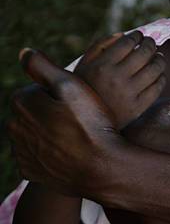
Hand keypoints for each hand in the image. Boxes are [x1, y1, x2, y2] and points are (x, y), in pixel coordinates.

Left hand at [8, 49, 121, 196]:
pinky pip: (37, 155)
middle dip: (53, 112)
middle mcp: (14, 127)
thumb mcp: (73, 87)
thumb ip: (45, 67)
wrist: (101, 168)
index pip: (37, 89)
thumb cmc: (91, 124)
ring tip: (78, 136)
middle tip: (81, 119)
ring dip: (51, 132)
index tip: (79, 102)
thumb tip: (24, 52)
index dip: (60, 93)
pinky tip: (69, 152)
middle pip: (35, 112)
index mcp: (22, 103)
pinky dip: (49, 152)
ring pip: (36, 133)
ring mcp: (21, 151)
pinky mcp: (29, 171)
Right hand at [74, 31, 165, 128]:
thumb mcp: (84, 65)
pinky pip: (157, 87)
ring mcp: (129, 93)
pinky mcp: (138, 107)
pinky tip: (159, 74)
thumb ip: (100, 46)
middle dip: (150, 44)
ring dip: (160, 59)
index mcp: (102, 65)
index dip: (136, 36)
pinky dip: (161, 77)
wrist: (84, 123)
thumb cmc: (85, 88)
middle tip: (151, 43)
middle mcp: (116, 78)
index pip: (127, 42)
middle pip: (144, 53)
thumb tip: (123, 34)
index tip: (138, 35)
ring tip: (158, 57)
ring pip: (155, 69)